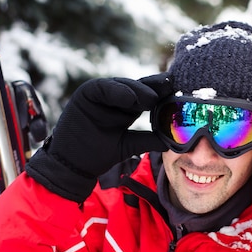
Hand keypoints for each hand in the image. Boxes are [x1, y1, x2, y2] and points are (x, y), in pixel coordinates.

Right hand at [26, 73, 172, 201]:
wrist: (73, 165)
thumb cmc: (98, 154)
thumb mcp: (128, 145)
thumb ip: (148, 140)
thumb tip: (173, 142)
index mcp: (126, 108)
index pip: (147, 96)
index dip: (162, 92)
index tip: (178, 91)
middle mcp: (115, 98)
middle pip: (137, 87)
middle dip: (154, 87)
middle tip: (171, 87)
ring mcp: (100, 94)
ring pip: (123, 85)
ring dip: (139, 91)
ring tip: (152, 99)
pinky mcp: (86, 93)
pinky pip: (104, 88)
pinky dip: (118, 92)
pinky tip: (131, 99)